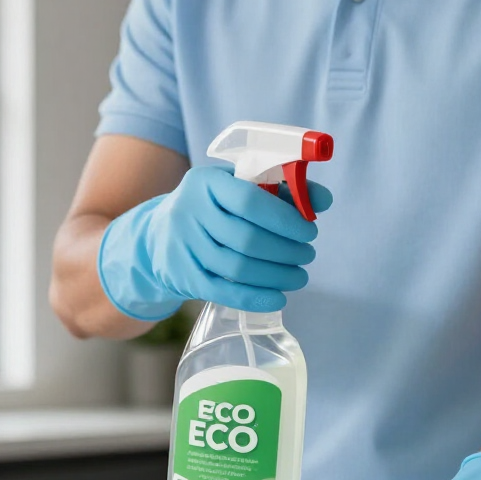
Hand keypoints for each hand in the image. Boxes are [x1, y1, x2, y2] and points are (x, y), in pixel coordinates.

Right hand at [97, 166, 332, 319]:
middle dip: (286, 251)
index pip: (250, 200)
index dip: (285, 219)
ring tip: (299, 275)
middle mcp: (189, 212)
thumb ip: (283, 189)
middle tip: (307, 255)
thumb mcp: (238, 187)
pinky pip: (223, 291)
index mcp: (206, 182)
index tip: (309, 231)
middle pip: (247, 239)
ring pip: (238, 267)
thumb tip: (323, 199)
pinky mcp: (182, 275)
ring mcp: (183, 246)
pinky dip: (255, 297)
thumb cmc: (212, 208)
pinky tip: (278, 297)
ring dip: (277, 275)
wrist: (157, 236)